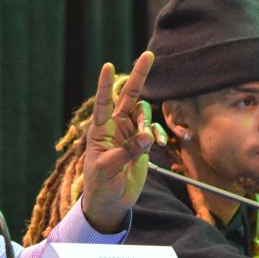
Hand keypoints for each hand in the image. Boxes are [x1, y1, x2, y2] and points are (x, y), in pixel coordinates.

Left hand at [80, 51, 160, 232]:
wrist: (111, 202)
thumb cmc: (101, 185)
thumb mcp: (109, 169)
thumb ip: (128, 151)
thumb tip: (148, 136)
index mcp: (101, 130)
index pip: (104, 102)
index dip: (106, 85)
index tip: (108, 66)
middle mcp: (116, 127)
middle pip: (129, 96)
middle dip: (139, 76)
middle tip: (149, 55)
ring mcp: (131, 134)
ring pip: (145, 114)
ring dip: (149, 122)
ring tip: (148, 142)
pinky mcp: (142, 145)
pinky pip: (153, 131)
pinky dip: (158, 134)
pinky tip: (157, 145)